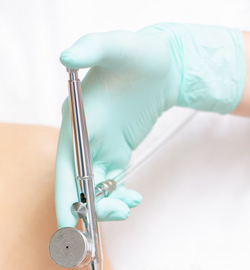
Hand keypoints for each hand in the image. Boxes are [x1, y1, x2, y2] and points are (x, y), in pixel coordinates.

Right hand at [55, 23, 244, 227]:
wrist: (163, 63)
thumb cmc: (137, 53)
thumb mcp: (116, 46)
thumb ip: (92, 48)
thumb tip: (68, 56)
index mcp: (76, 119)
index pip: (65, 165)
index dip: (66, 195)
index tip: (68, 223)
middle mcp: (82, 136)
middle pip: (79, 183)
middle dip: (91, 206)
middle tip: (117, 213)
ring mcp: (99, 147)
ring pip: (96, 188)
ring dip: (108, 205)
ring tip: (129, 206)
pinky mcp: (117, 152)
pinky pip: (113, 184)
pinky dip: (121, 196)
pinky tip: (134, 199)